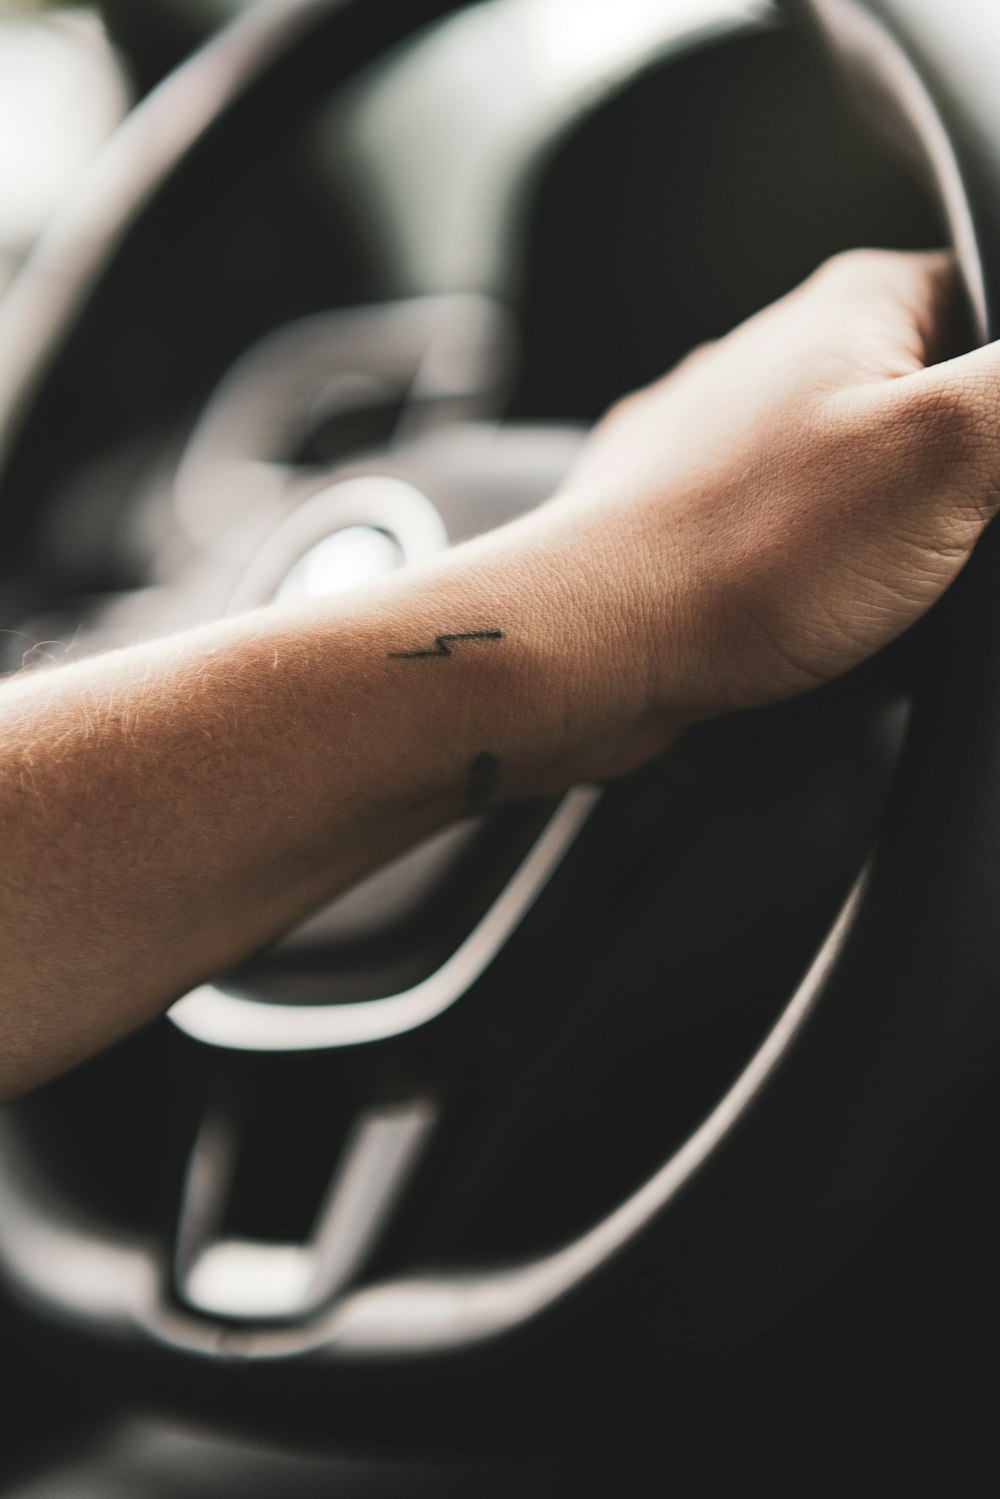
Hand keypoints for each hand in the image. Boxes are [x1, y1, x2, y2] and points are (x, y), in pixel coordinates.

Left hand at [532, 249, 999, 761]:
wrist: (586, 651)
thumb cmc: (737, 552)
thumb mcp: (947, 452)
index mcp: (857, 304)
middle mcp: (785, 358)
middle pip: (940, 394)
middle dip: (969, 477)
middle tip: (963, 541)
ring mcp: (737, 442)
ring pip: (870, 475)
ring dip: (902, 535)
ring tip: (892, 587)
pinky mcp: (708, 522)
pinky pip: (807, 536)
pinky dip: (837, 575)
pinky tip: (833, 614)